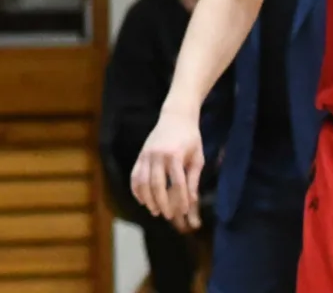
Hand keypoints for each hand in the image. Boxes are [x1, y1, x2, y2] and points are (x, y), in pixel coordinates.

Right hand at [132, 110, 204, 230]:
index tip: (184, 211)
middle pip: (157, 184)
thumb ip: (193, 179)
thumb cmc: (190, 138)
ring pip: (143, 181)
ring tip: (155, 211)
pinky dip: (136, 189)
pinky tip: (142, 200)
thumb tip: (192, 201)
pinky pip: (135, 175)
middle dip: (162, 203)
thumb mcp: (197, 158)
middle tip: (168, 216)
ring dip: (148, 199)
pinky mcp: (141, 155)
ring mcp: (147, 154)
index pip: (177, 183)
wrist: (176, 117)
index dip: (181, 199)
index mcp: (175, 155)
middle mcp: (158, 155)